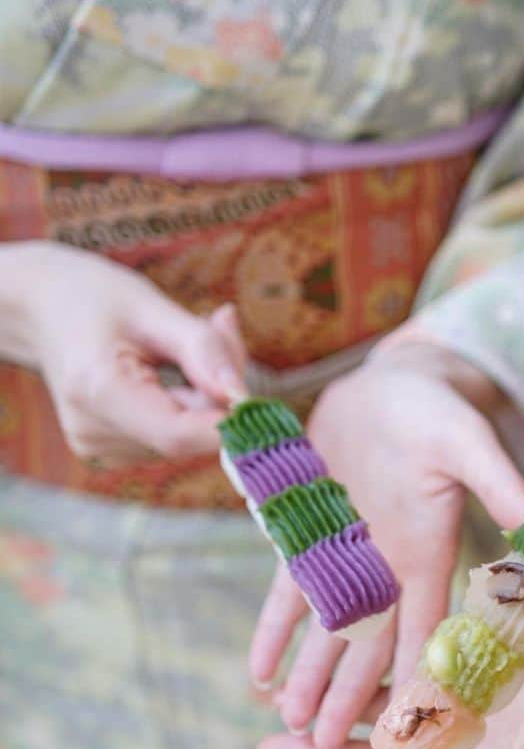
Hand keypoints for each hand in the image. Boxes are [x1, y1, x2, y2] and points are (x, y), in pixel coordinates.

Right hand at [1, 241, 246, 463]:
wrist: (41, 307)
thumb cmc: (96, 297)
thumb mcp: (153, 307)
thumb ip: (204, 350)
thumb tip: (242, 396)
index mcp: (97, 391)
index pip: (178, 435)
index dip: (228, 423)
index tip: (258, 394)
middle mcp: (93, 431)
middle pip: (189, 435)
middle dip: (220, 395)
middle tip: (221, 328)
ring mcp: (99, 447)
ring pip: (187, 439)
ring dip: (206, 400)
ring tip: (183, 346)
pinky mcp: (112, 450)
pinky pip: (174, 437)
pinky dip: (189, 408)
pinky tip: (172, 373)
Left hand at [248, 342, 523, 748]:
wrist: (392, 385)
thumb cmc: (436, 408)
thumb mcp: (467, 441)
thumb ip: (497, 482)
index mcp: (429, 555)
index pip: (426, 630)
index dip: (416, 677)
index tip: (406, 726)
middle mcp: (389, 568)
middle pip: (369, 644)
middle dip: (349, 693)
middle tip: (327, 744)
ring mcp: (347, 556)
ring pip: (325, 629)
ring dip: (308, 673)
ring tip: (289, 720)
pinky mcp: (310, 536)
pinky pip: (286, 592)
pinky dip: (273, 631)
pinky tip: (258, 672)